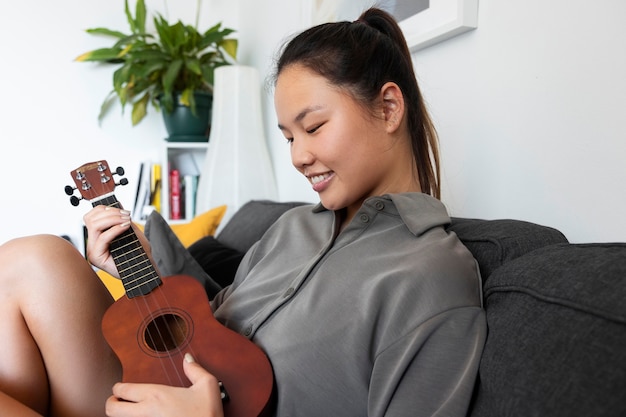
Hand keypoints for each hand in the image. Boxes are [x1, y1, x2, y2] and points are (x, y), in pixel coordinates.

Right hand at [83, 205, 132, 275]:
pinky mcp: (97, 257)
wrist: (146, 266)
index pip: (91, 216)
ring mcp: (93, 250)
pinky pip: (102, 238)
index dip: (105, 208)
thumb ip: (121, 218)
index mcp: (97, 235)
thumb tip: (117, 203)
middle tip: (126, 214)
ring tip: (126, 220)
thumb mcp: (130, 230)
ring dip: (112, 219)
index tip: (122, 210)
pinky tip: (125, 227)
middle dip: (110, 212)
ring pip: (94, 225)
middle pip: (91, 218)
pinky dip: (115, 229)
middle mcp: (92, 243)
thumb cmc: (139, 251)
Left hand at [105, 354, 224, 416]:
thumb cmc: (207, 415)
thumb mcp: (208, 386)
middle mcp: (146, 413)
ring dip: (119, 416)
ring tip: (126, 412)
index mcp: (157, 396)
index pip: (123, 390)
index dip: (117, 387)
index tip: (120, 388)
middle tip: (116, 401)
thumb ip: (195, 370)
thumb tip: (188, 358)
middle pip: (111, 409)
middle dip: (111, 403)